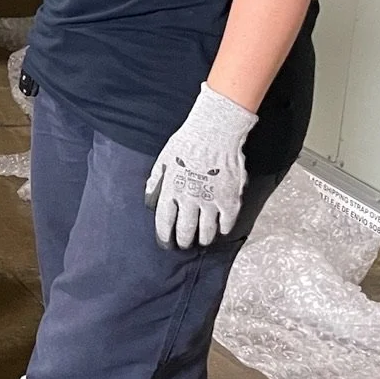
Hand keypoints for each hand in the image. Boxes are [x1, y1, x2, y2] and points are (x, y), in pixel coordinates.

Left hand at [145, 85, 257, 247]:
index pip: (164, 221)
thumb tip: (148, 200)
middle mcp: (189, 200)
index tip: (165, 242)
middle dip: (183, 241)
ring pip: (206, 230)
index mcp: (171, 191)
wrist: (214, 133)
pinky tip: (220, 230)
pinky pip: (227, 222)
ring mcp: (211, 201)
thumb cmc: (186, 143)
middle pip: (185, 230)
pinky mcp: (230, 200)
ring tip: (201, 241)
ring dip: (203, 239)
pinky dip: (223, 229)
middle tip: (183, 245)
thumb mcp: (162, 161)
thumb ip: (155, 182)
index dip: (164, 235)